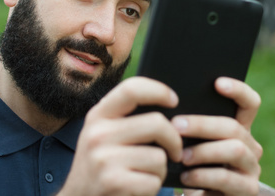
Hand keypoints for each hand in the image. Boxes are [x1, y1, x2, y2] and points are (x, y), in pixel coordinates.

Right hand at [58, 77, 182, 195]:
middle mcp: (98, 134)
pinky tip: (138, 188)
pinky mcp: (113, 182)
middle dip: (174, 140)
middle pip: (157, 123)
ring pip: (159, 157)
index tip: (174, 100)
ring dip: (160, 170)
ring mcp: (104, 159)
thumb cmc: (100, 165)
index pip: (132, 89)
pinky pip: (154, 180)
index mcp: (98, 115)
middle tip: (175, 151)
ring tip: (145, 173)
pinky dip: (153, 187)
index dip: (158, 90)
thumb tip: (169, 110)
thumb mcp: (102, 134)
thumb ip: (126, 118)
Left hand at [173, 77, 262, 195]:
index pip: (250, 104)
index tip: (217, 83)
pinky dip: (203, 175)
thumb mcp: (193, 146)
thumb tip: (171, 109)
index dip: (238, 90)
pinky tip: (186, 176)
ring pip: (235, 150)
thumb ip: (191, 128)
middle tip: (176, 125)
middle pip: (234, 127)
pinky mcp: (248, 190)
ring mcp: (252, 169)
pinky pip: (227, 178)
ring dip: (204, 151)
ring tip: (181, 156)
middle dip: (203, 124)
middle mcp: (251, 147)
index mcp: (239, 130)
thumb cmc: (193, 168)